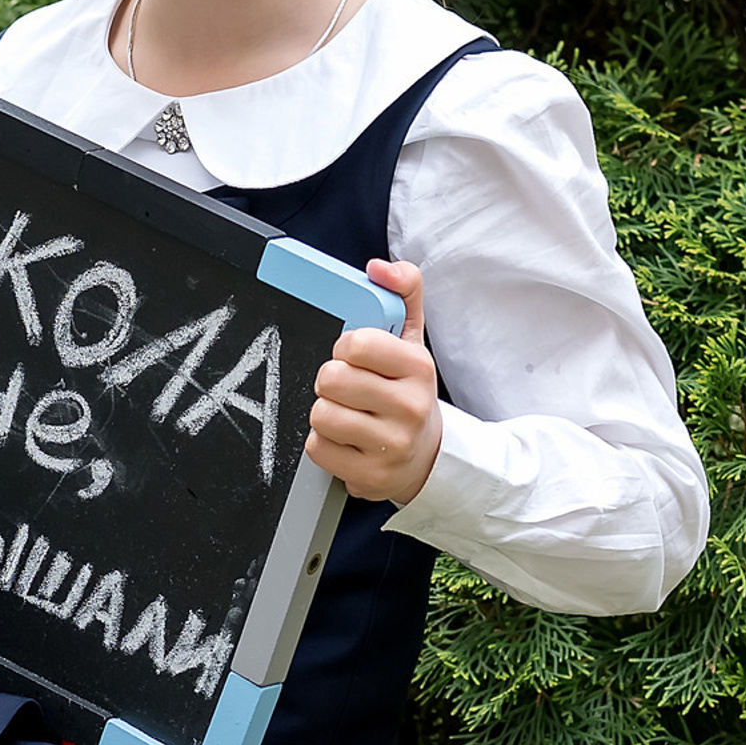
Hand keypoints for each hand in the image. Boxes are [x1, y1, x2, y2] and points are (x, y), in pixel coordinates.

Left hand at [308, 260, 441, 503]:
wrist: (427, 456)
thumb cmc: (408, 393)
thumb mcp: (412, 341)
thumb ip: (403, 293)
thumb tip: (379, 268)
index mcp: (418, 367)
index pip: (357, 344)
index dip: (344, 347)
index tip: (354, 357)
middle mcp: (410, 407)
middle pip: (332, 379)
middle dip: (330, 381)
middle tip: (346, 388)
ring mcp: (392, 445)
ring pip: (321, 415)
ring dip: (325, 413)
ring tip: (347, 414)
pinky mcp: (371, 476)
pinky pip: (318, 448)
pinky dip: (323, 443)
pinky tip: (345, 440)